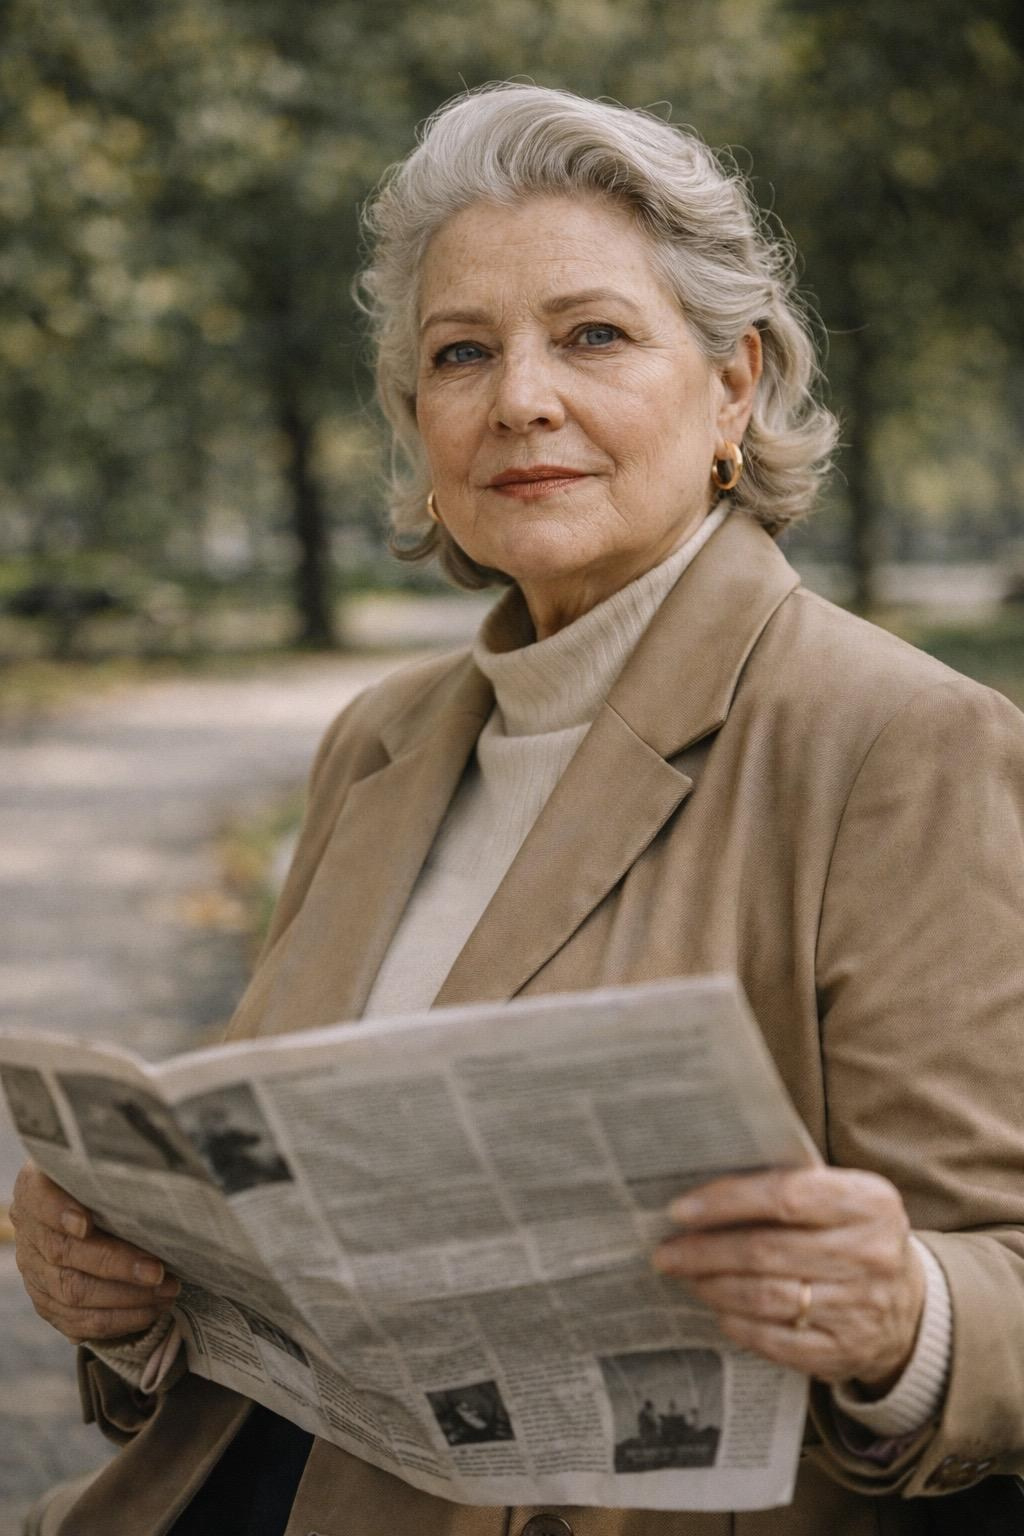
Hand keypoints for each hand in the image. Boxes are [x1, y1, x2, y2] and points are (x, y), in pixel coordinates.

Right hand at [11, 1161, 179, 1342]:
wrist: (88, 1203)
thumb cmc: (106, 1177)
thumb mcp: (106, 1163)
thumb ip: (120, 1168)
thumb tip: (159, 1185)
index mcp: (35, 1187)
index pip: (39, 1199)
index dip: (59, 1212)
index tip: (86, 1224)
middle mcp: (29, 1231)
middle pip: (63, 1253)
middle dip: (115, 1265)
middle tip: (158, 1272)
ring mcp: (34, 1270)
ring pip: (71, 1293)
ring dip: (124, 1298)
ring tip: (165, 1293)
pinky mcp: (46, 1301)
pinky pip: (76, 1321)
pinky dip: (117, 1320)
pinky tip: (150, 1311)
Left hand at [653, 1167, 924, 1391]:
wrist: (910, 1307)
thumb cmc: (852, 1236)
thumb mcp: (842, 1198)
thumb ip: (790, 1186)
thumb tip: (704, 1191)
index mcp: (869, 1202)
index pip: (785, 1196)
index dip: (727, 1202)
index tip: (679, 1210)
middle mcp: (870, 1255)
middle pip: (766, 1251)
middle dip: (704, 1251)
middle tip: (665, 1251)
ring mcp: (860, 1309)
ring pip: (765, 1297)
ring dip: (713, 1285)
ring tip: (684, 1275)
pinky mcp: (844, 1352)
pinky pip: (774, 1340)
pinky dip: (737, 1323)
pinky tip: (717, 1308)